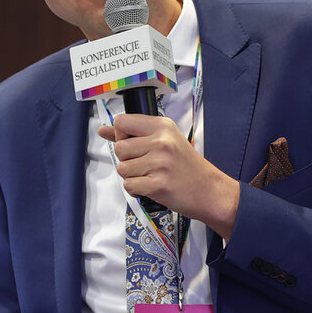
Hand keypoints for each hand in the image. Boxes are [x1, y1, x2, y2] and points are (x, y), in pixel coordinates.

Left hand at [98, 113, 239, 238]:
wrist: (208, 190)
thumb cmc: (186, 166)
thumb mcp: (165, 140)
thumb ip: (132, 134)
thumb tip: (103, 130)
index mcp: (162, 126)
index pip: (122, 122)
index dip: (121, 135)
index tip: (134, 144)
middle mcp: (161, 142)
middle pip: (119, 148)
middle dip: (128, 159)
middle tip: (146, 164)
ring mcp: (159, 163)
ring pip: (122, 169)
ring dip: (132, 176)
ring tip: (150, 176)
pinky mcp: (157, 185)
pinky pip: (129, 185)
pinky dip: (136, 189)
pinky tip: (150, 187)